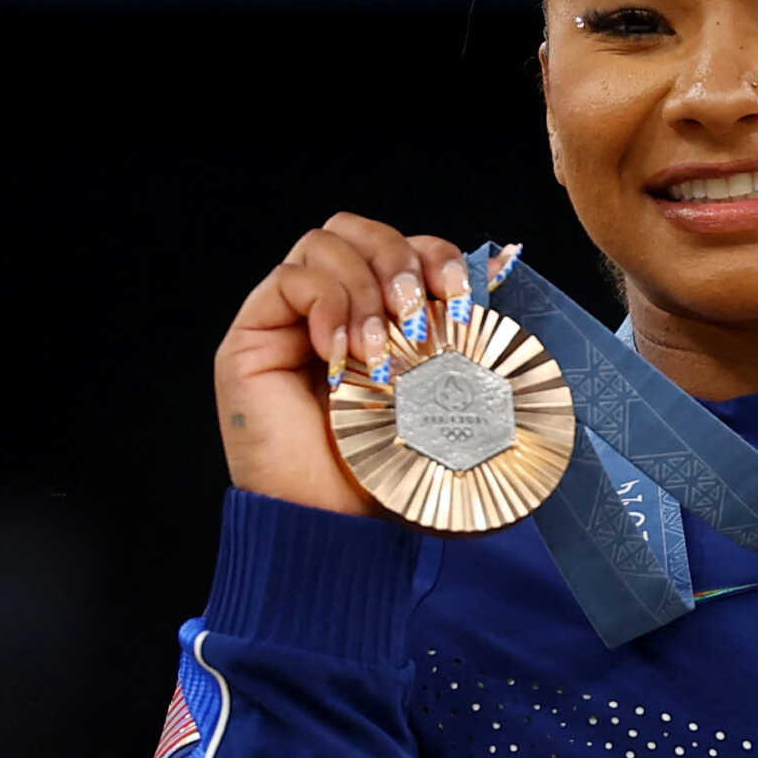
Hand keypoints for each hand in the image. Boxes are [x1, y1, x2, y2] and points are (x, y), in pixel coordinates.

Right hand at [214, 213, 472, 517]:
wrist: (338, 528)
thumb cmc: (389, 477)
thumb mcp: (444, 401)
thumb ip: (462, 339)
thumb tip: (504, 265)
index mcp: (377, 319)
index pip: (400, 249)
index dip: (432, 255)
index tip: (459, 295)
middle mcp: (330, 311)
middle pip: (357, 229)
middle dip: (397, 259)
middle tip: (415, 316)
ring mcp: (288, 321)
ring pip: (324, 244)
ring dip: (363, 290)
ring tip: (377, 352)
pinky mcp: (253, 336)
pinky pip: (289, 280)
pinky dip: (326, 306)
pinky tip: (341, 358)